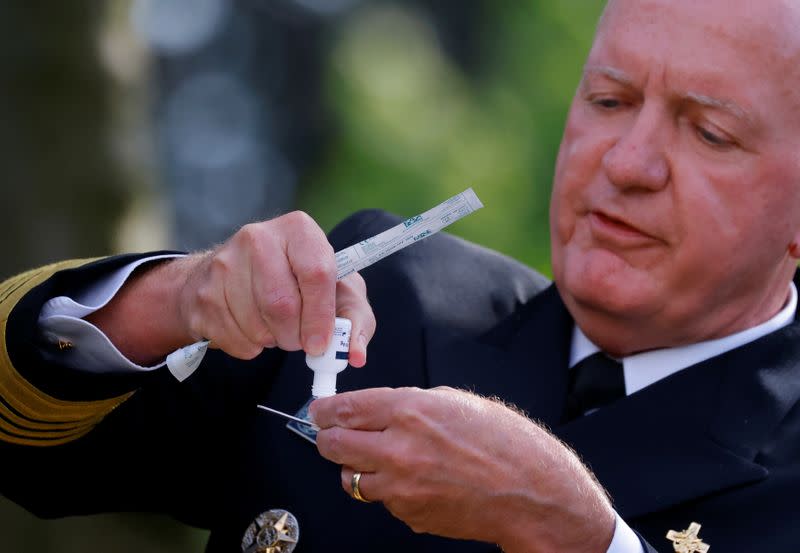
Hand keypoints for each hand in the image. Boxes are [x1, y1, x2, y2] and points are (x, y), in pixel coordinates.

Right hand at [176, 211, 374, 362]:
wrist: (237, 275)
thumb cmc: (300, 284)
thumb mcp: (338, 292)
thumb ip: (354, 319)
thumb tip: (357, 355)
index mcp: (298, 230)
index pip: (316, 273)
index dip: (321, 316)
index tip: (321, 342)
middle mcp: (258, 238)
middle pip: (282, 304)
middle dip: (295, 335)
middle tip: (299, 340)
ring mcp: (224, 264)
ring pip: (256, 326)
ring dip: (272, 340)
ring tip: (276, 327)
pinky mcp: (202, 293)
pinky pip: (233, 338)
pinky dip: (250, 347)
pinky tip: (252, 328)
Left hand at [310, 387, 615, 552]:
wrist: (531, 492)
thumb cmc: (505, 443)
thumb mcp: (455, 401)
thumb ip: (409, 403)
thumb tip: (377, 409)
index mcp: (410, 411)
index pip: (343, 409)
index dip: (324, 410)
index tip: (319, 411)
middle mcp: (399, 448)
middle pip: (332, 445)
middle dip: (329, 438)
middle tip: (335, 434)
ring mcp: (401, 486)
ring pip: (350, 477)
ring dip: (357, 467)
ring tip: (382, 459)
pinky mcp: (408, 514)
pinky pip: (380, 499)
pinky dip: (387, 489)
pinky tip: (413, 479)